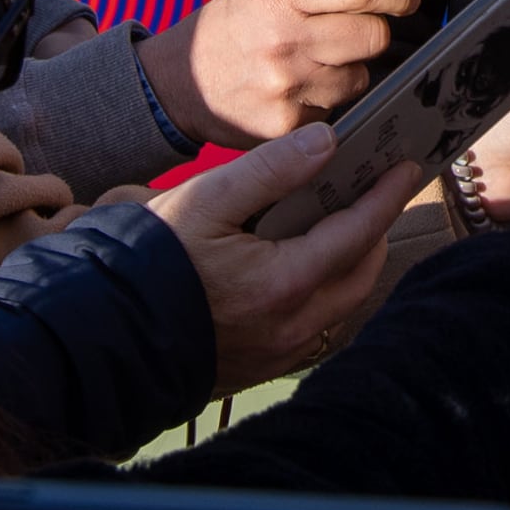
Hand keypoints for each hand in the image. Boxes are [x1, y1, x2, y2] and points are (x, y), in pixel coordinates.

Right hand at [134, 123, 409, 388]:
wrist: (101, 334)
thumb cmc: (148, 264)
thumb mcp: (204, 200)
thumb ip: (270, 169)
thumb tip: (327, 143)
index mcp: (283, 284)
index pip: (358, 233)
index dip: (386, 196)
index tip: (408, 167)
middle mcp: (292, 327)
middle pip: (361, 274)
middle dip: (376, 231)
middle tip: (377, 191)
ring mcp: (279, 352)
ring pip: (341, 303)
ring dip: (352, 262)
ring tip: (344, 221)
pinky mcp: (261, 366)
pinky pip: (315, 326)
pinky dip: (324, 290)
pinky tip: (305, 264)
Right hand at [145, 0, 422, 144]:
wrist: (176, 83)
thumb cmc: (228, 28)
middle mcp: (284, 41)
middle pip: (372, 36)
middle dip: (374, 31)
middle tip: (355, 31)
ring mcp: (286, 87)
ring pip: (361, 77)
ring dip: (351, 70)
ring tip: (317, 63)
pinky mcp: (287, 125)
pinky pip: (337, 109)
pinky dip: (329, 100)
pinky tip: (302, 89)